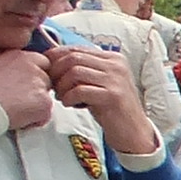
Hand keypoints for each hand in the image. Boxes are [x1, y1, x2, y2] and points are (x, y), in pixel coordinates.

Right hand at [0, 50, 54, 132]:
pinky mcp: (44, 105)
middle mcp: (34, 69)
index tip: (23, 82)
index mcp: (20, 56)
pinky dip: (33, 120)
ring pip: (45, 98)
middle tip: (18, 99)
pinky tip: (17, 120)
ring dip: (34, 105)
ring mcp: (41, 87)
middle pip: (45, 80)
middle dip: (35, 90)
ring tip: (14, 111)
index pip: (40, 62)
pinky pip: (44, 115)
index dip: (33, 73)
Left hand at [43, 44, 158, 155]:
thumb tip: (53, 59)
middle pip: (73, 58)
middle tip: (53, 86)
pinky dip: (69, 97)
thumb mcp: (99, 82)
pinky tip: (70, 104)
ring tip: (62, 97)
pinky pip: (80, 90)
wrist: (133, 130)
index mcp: (112, 58)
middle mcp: (116, 65)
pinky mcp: (113, 96)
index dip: (56, 57)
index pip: (76, 49)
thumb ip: (84, 68)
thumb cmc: (111, 107)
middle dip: (56, 72)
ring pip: (75, 72)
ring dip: (62, 86)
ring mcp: (116, 80)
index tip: (47, 70)